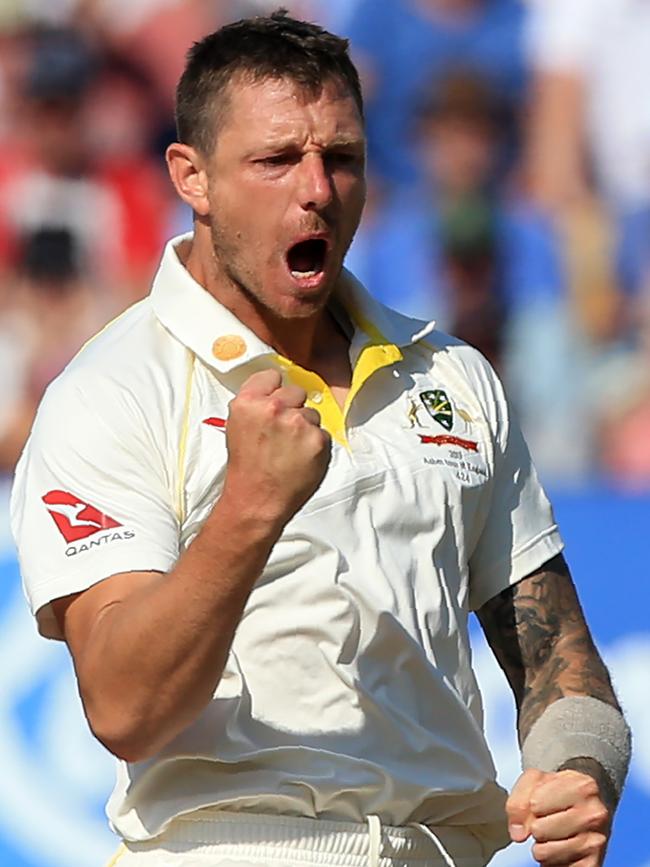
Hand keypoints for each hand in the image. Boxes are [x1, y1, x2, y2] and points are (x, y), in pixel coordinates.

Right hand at [222, 369, 330, 525]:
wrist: (256, 500)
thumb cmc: (246, 468)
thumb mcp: (236, 427)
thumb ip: (255, 404)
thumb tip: (273, 391)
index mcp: (248, 402)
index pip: (271, 376)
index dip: (274, 389)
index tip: (275, 401)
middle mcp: (274, 408)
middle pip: (296, 391)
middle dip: (292, 408)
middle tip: (282, 432)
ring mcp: (298, 423)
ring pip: (312, 414)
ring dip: (305, 428)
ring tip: (289, 450)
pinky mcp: (318, 440)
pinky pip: (323, 434)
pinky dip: (315, 446)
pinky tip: (300, 459)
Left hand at [507, 768, 611, 865]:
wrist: (588, 805)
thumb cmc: (560, 791)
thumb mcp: (537, 780)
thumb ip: (520, 800)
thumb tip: (518, 833)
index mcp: (582, 787)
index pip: (535, 804)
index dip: (532, 805)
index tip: (542, 801)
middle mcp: (594, 814)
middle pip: (538, 830)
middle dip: (536, 826)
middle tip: (549, 819)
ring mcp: (596, 842)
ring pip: (544, 852)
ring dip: (542, 845)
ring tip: (554, 833)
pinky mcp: (592, 864)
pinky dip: (552, 860)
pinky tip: (561, 848)